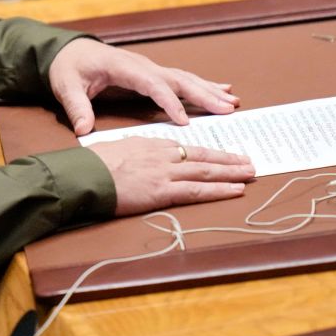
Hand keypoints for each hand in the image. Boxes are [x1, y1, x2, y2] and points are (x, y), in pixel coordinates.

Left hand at [49, 39, 238, 134]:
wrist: (70, 50)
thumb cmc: (69, 67)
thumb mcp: (66, 86)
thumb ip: (76, 107)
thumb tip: (82, 130)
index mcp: (125, 67)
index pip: (152, 84)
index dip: (169, 102)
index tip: (184, 122)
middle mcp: (143, 66)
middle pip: (178, 80)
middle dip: (203, 95)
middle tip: (228, 109)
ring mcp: (150, 68)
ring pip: (185, 79)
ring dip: (209, 91)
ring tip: (233, 103)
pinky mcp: (152, 74)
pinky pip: (182, 80)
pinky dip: (203, 86)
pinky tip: (222, 91)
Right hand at [88, 137, 254, 215]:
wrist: (84, 174)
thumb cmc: (92, 164)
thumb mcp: (116, 151)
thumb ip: (133, 155)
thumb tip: (137, 161)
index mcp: (151, 145)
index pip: (186, 149)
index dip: (207, 153)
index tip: (221, 155)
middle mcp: (162, 155)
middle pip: (202, 156)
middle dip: (228, 159)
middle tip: (248, 161)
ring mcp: (165, 172)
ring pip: (206, 171)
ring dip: (231, 172)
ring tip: (250, 172)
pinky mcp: (163, 190)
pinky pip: (198, 190)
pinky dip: (220, 189)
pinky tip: (236, 189)